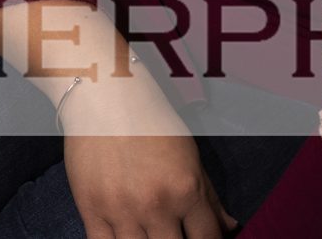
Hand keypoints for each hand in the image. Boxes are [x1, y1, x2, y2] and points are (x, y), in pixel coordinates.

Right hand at [58, 76, 237, 238]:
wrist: (106, 97)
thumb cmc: (152, 122)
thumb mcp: (190, 155)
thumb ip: (209, 197)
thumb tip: (230, 229)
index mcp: (186, 189)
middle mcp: (156, 205)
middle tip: (173, 235)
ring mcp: (121, 211)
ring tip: (151, 234)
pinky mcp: (91, 211)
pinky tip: (126, 237)